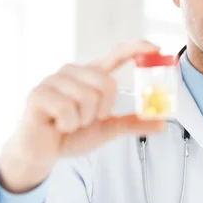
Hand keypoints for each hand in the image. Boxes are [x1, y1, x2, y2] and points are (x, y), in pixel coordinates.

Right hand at [0, 40, 165, 192]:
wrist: (40, 154)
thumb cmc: (71, 135)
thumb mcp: (107, 129)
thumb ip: (132, 123)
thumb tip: (163, 123)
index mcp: (89, 76)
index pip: (115, 54)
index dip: (136, 49)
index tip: (156, 48)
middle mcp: (72, 72)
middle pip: (107, 83)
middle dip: (102, 110)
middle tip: (86, 120)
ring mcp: (53, 80)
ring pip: (88, 98)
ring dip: (82, 120)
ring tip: (68, 123)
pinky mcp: (38, 93)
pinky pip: (68, 109)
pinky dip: (67, 125)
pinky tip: (56, 126)